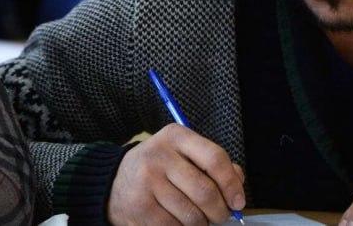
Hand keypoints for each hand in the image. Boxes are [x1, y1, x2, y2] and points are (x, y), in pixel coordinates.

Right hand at [107, 123, 245, 224]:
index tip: (238, 202)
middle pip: (205, 192)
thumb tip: (237, 186)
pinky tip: (176, 220)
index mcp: (175, 136)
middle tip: (219, 216)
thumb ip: (214, 165)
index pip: (215, 158)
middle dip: (220, 212)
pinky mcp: (140, 207)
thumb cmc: (160, 169)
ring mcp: (146, 182)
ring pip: (193, 216)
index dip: (232, 184)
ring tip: (194, 217)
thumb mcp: (184, 155)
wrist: (115, 180)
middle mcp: (159, 155)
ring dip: (200, 223)